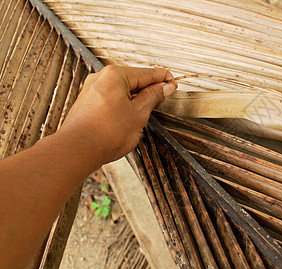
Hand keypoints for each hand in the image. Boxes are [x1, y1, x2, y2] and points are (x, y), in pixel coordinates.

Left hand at [59, 65, 176, 164]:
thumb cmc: (104, 134)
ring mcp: (91, 90)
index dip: (163, 79)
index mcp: (115, 75)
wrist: (77, 150)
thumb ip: (153, 97)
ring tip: (146, 112)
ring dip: (135, 98)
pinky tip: (128, 117)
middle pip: (133, 79)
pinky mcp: (87, 103)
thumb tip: (165, 87)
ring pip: (121, 90)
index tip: (173, 84)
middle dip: (149, 89)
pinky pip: (110, 98)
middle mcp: (100, 78)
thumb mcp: (139, 114)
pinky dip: (123, 104)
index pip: (146, 73)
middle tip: (164, 98)